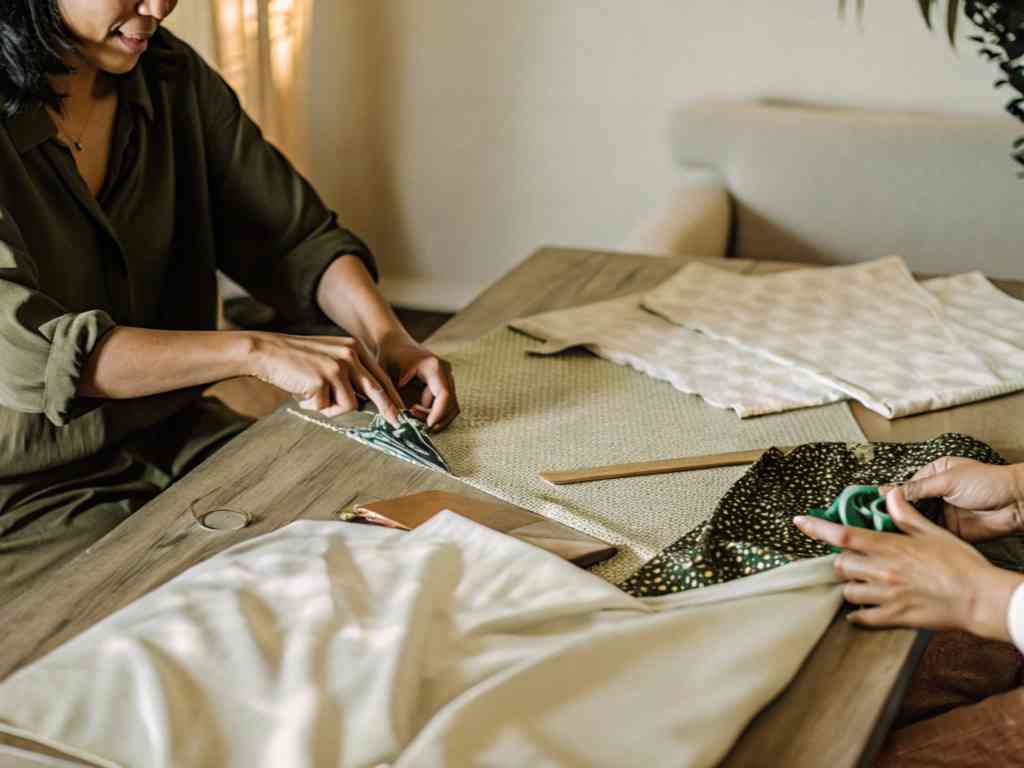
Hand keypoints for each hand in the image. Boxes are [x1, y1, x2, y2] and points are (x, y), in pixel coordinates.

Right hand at [246, 332, 403, 423]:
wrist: (267, 351)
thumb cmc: (297, 359)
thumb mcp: (329, 357)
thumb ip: (349, 372)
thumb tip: (368, 401)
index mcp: (354, 348)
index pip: (379, 376)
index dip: (392, 396)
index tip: (400, 411)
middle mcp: (349, 354)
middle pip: (376, 389)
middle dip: (388, 409)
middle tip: (396, 423)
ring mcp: (337, 367)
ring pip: (350, 404)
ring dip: (331, 408)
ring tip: (312, 397)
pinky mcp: (323, 380)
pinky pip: (326, 408)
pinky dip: (314, 407)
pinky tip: (301, 394)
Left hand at [376, 332, 459, 429]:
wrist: (394, 343)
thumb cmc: (388, 356)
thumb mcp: (385, 373)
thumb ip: (391, 393)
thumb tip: (401, 416)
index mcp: (433, 366)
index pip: (444, 394)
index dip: (438, 413)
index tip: (426, 426)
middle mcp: (445, 371)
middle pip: (451, 404)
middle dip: (435, 418)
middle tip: (416, 424)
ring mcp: (447, 377)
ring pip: (451, 406)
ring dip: (436, 417)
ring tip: (413, 416)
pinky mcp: (445, 383)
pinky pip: (446, 404)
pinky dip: (435, 413)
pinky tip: (417, 412)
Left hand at [793, 488, 1021, 640]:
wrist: (981, 599)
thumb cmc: (961, 564)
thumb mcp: (933, 533)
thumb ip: (905, 516)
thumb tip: (889, 495)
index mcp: (890, 547)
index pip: (843, 534)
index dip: (817, 527)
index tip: (799, 521)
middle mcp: (882, 571)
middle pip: (840, 565)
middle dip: (843, 562)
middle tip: (855, 561)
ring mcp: (886, 596)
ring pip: (848, 591)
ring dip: (851, 586)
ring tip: (863, 583)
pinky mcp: (894, 617)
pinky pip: (862, 617)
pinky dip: (857, 614)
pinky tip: (861, 611)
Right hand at [882, 457, 1023, 541]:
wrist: (1016, 503)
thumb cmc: (988, 482)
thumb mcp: (947, 480)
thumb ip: (917, 488)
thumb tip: (888, 492)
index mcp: (931, 475)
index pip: (902, 487)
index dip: (886, 496)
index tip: (867, 504)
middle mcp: (933, 495)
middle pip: (905, 505)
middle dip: (890, 513)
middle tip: (871, 522)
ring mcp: (941, 514)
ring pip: (914, 521)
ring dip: (901, 526)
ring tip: (881, 532)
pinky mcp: (949, 531)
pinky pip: (928, 535)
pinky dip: (916, 538)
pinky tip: (901, 541)